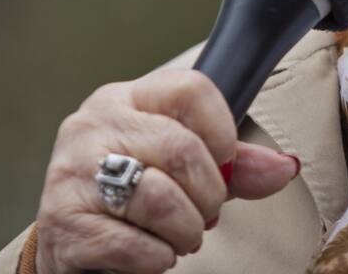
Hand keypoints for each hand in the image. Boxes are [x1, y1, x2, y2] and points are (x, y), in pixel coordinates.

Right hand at [35, 68, 299, 273]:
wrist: (74, 245)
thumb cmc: (135, 197)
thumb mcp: (185, 169)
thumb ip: (234, 165)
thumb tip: (285, 167)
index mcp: (127, 99)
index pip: (191, 90)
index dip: (223, 132)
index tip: (224, 164)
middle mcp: (93, 125)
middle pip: (180, 148)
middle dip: (209, 195)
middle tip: (205, 216)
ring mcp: (72, 173)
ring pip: (158, 197)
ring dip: (185, 230)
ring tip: (180, 237)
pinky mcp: (63, 223)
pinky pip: (131, 244)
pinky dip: (156, 257)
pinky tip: (153, 254)